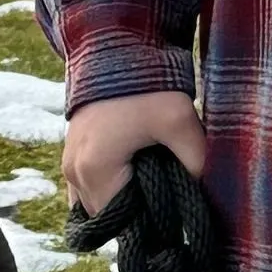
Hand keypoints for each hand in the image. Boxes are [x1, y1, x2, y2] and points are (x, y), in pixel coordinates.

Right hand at [64, 88, 204, 219]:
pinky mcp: (72, 151)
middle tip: (165, 199)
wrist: (116, 46)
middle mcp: (74, 172)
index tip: (172, 212)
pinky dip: (107, 190)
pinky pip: (86, 188)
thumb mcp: (179, 120)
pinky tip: (132, 179)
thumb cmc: (146, 85)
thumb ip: (196, 160)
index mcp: (95, 171)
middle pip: (107, 217)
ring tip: (150, 188)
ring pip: (95, 204)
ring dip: (121, 202)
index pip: (122, 225)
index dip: (149, 224)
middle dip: (136, 215)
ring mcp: (68, 162)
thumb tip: (203, 191)